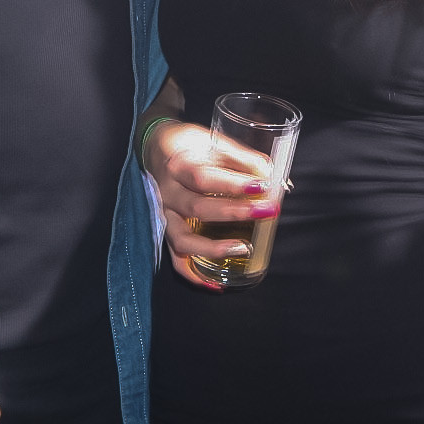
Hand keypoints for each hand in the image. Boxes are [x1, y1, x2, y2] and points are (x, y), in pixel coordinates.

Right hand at [140, 120, 277, 290]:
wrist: (154, 147)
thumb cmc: (188, 144)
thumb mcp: (211, 140)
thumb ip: (240, 156)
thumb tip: (270, 172)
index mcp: (177, 166)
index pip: (204, 178)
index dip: (233, 184)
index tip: (262, 185)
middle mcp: (167, 193)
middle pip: (198, 208)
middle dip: (235, 212)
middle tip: (267, 211)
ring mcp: (163, 215)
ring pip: (183, 239)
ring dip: (214, 248)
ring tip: (244, 248)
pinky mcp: (165, 230)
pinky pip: (175, 257)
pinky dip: (192, 274)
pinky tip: (214, 284)